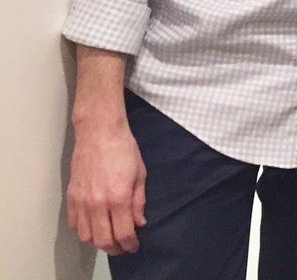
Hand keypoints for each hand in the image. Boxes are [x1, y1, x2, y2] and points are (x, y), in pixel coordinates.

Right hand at [67, 120, 146, 254]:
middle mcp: (98, 203)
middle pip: (103, 240)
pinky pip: (74, 224)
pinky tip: (93, 229)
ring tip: (109, 240)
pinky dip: (83, 232)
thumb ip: (138, 201)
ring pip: (86, 236)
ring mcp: (82, 201)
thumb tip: (139, 222)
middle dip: (114, 248)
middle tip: (122, 248)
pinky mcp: (71, 196)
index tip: (133, 246)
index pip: (123, 232)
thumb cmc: (123, 149)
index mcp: (118, 197)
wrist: (99, 132)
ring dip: (98, 242)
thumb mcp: (140, 174)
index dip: (129, 244)